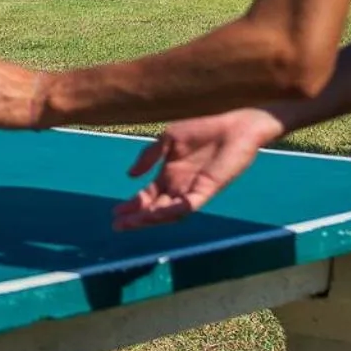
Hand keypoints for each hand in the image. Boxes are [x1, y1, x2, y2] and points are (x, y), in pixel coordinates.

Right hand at [111, 108, 280, 230]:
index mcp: (169, 175)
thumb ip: (148, 156)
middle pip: (154, 208)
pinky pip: (188, 205)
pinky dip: (173, 210)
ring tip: (133, 222)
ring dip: (150, 218)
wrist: (234, 125)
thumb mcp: (168, 139)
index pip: (147, 196)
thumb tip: (130, 175)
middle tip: (118, 225)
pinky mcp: (207, 190)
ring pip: (169, 212)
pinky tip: (159, 213)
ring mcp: (192, 190)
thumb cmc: (203, 128)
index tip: (115, 212)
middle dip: (136, 218)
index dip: (132, 205)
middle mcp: (179, 187)